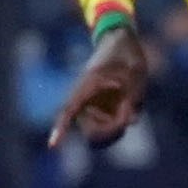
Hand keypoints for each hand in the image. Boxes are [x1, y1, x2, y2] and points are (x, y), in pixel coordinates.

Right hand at [49, 23, 150, 147]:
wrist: (121, 42)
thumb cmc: (126, 54)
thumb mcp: (136, 73)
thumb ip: (133, 98)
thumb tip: (128, 122)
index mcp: (88, 85)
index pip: (70, 109)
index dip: (61, 128)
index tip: (52, 146)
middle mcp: (86, 97)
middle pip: (89, 128)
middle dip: (109, 130)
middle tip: (129, 118)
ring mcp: (93, 103)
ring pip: (100, 129)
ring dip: (116, 126)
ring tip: (132, 108)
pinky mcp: (101, 107)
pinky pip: (108, 125)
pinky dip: (120, 122)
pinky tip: (130, 109)